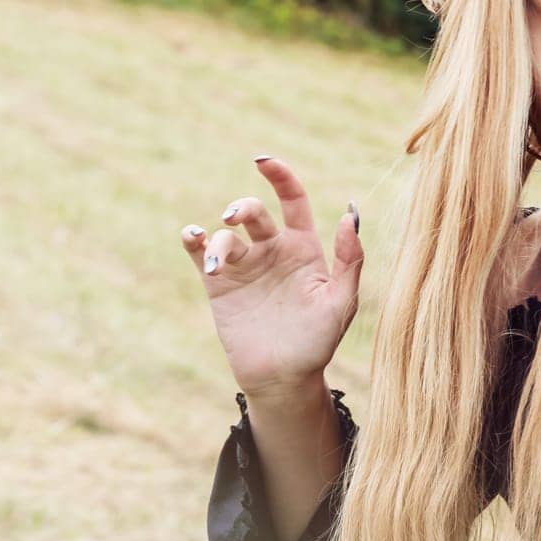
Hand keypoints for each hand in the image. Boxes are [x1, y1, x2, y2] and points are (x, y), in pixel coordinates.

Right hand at [180, 155, 362, 400]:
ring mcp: (244, 268)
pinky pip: (202, 256)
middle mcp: (272, 250)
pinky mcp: (220, 288)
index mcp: (303, 246)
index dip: (280, 176)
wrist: (285, 379)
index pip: (292, 199)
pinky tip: (190, 235)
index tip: (263, 160)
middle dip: (241, 208)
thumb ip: (350, 259)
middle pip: (254, 213)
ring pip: (226, 235)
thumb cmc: (319, 340)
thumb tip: (349, 214)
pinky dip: (193, 241)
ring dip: (218, 238)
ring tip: (216, 262)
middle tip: (233, 218)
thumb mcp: (342, 300)